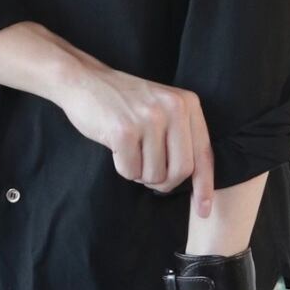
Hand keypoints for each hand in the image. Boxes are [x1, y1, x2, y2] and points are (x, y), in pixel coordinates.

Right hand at [52, 55, 216, 218]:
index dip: (204, 185)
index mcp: (187, 103)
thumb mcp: (162, 107)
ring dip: (140, 174)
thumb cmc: (124, 102)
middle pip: (182, 170)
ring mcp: (148, 118)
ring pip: (155, 175)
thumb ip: (181, 135)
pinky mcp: (124, 131)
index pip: (203, 153)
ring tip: (130, 151)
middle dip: (164, 182)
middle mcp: (173, 108)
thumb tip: (197, 182)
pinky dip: (123, 168)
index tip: (203, 209)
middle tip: (148, 174)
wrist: (84, 80)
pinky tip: (116, 148)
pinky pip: (130, 172)